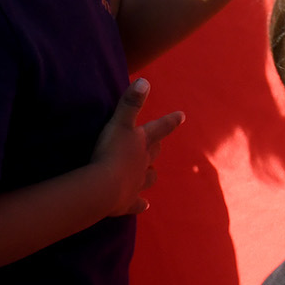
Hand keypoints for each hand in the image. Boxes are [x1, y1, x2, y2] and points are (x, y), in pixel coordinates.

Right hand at [90, 78, 182, 215]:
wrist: (102, 188)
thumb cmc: (110, 152)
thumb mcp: (119, 123)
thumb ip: (131, 102)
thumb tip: (145, 80)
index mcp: (142, 143)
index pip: (160, 128)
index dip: (170, 121)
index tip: (182, 116)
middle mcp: (143, 163)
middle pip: (153, 154)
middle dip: (156, 149)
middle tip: (159, 145)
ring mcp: (136, 184)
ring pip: (148, 178)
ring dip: (149, 174)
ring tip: (150, 174)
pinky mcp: (127, 203)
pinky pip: (136, 203)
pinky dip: (140, 204)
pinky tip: (144, 205)